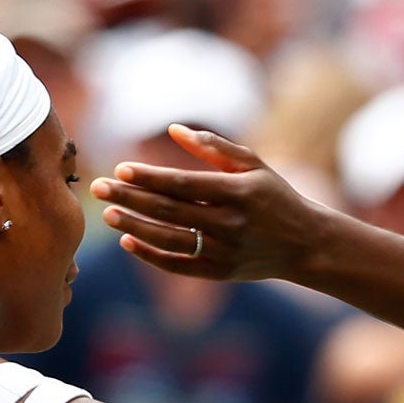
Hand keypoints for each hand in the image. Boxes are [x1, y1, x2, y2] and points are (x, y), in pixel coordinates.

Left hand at [91, 126, 324, 282]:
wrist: (305, 245)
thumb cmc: (275, 198)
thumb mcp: (253, 165)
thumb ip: (214, 146)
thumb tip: (173, 129)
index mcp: (238, 193)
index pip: (183, 184)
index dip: (150, 177)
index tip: (121, 168)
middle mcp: (231, 224)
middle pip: (169, 211)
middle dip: (130, 198)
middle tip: (98, 187)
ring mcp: (224, 252)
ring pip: (169, 239)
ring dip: (134, 226)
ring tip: (107, 213)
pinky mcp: (220, 273)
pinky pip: (178, 266)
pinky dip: (151, 255)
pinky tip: (127, 241)